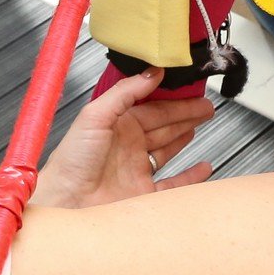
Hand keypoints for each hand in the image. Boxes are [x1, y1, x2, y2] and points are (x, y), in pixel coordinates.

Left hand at [35, 70, 216, 209]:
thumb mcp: (96, 115)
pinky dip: (191, 176)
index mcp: (118, 125)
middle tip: (206, 105)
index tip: (192, 89)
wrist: (67, 202)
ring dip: (185, 135)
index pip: (153, 108)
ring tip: (201, 123)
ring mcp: (137, 170)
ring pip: (168, 148)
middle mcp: (128, 146)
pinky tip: (202, 168)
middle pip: (164, 124)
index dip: (174, 99)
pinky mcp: (144, 195)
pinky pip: (174, 184)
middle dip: (185, 113)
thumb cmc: (72, 161)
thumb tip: (152, 72)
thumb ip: (125, 92)